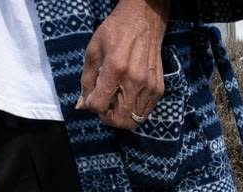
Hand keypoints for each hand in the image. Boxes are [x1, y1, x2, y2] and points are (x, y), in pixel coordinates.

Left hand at [78, 0, 169, 129]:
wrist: (143, 21)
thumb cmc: (115, 33)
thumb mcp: (93, 51)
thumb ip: (87, 81)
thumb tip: (84, 105)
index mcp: (115, 69)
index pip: (99, 105)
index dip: (92, 106)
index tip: (92, 99)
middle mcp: (135, 81)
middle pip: (120, 120)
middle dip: (107, 118)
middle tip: (104, 107)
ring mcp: (149, 86)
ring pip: (134, 120)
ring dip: (122, 116)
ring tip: (116, 101)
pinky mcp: (158, 88)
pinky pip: (145, 112)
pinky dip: (134, 111)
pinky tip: (128, 97)